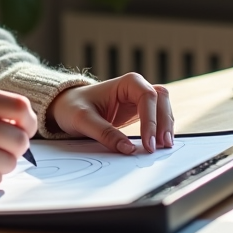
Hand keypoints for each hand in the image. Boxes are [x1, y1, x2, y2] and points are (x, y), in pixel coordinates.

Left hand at [45, 73, 173, 154]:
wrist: (66, 107)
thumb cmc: (73, 107)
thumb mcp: (83, 120)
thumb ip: (105, 134)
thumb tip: (129, 149)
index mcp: (126, 83)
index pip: (147, 96)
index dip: (151, 120)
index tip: (147, 143)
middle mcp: (136, 88)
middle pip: (161, 100)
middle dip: (164, 122)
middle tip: (162, 146)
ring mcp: (139, 100)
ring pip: (163, 108)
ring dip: (166, 126)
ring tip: (164, 148)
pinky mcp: (139, 113)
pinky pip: (157, 119)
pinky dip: (161, 130)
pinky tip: (159, 145)